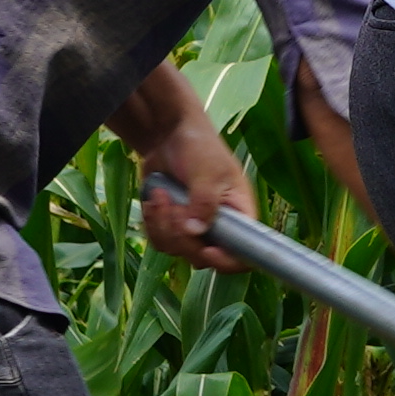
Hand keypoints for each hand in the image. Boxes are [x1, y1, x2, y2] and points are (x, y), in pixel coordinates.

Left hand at [131, 138, 254, 270]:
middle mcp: (219, 228)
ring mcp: (194, 229)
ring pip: (176, 250)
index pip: (242, 253)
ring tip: (160, 195)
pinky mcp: (172, 226)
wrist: (169, 135)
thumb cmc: (199, 147)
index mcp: (239, 215)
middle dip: (181, 235)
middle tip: (173, 206)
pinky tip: (153, 199)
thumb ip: (203, 201)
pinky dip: (152, 224)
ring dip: (162, 225)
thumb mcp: (207, 171)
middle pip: (202, 257)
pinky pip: (159, 241)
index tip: (206, 249)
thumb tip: (195, 231)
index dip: (226, 260)